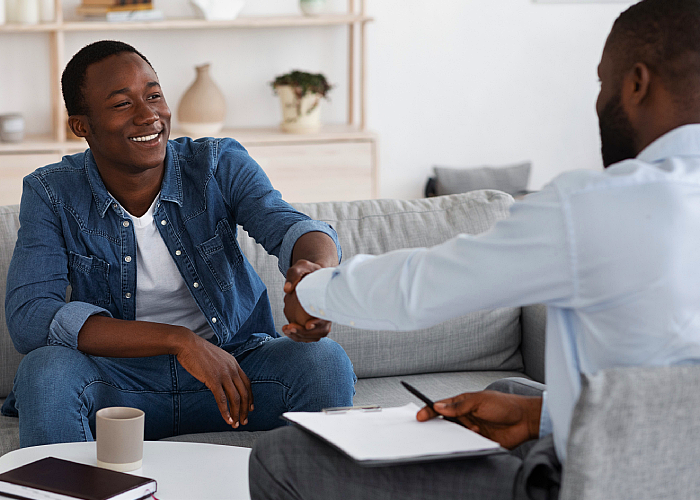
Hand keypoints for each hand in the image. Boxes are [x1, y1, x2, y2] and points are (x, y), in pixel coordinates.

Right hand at [174, 332, 252, 427]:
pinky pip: (222, 399)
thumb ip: (223, 368)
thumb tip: (223, 379)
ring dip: (236, 413)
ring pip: (235, 398)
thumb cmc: (198, 351)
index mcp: (234, 363)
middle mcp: (232, 369)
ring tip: (235, 423)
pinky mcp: (213, 379)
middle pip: (244, 393)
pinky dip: (225, 411)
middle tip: (244, 420)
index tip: (250, 407)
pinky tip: (226, 419)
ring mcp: (223, 374)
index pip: (247, 383)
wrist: (187, 344)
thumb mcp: (217, 358)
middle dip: (245, 409)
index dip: (250, 397)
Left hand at [282, 259, 331, 341]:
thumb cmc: (308, 271)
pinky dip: (298, 335)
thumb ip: (294, 275)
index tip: (308, 324)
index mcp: (329, 300)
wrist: (313, 276)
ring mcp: (323, 320)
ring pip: (315, 336)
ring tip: (286, 329)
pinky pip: (309, 335)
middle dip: (305, 333)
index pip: (328, 316)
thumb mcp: (301, 266)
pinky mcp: (316, 323)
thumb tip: (287, 289)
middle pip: (322, 331)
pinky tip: (286, 329)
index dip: (319, 323)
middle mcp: (329, 312)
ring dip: (300, 336)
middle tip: (290, 327)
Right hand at [416, 390, 541, 448]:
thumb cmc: (505, 405)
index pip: (441, 407)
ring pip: (454, 435)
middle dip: (437, 426)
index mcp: (463, 403)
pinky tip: (464, 443)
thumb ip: (459, 406)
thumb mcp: (479, 401)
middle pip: (445, 422)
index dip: (429, 411)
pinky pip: (466, 445)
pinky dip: (463, 445)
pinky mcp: (478, 442)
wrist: (525, 420)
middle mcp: (465, 416)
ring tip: (453, 435)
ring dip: (452, 436)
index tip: (419, 416)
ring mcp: (471, 429)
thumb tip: (438, 406)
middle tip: (428, 431)